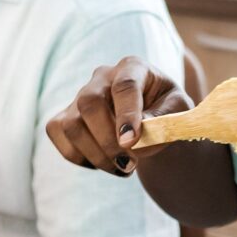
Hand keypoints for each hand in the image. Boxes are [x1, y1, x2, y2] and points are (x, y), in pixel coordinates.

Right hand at [46, 57, 192, 176]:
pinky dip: (79, 156)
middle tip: (129, 164)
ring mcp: (79, 95)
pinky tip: (103, 162)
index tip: (131, 143)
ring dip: (95, 155)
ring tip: (123, 168)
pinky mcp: (65, 115)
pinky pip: (58, 133)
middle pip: (89, 102)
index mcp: (133, 67)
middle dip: (106, 140)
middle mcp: (102, 77)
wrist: (150, 121)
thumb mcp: (178, 113)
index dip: (127, 115)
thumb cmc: (166, 112)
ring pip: (71, 124)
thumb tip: (136, 141)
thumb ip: (164, 123)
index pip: (125, 85)